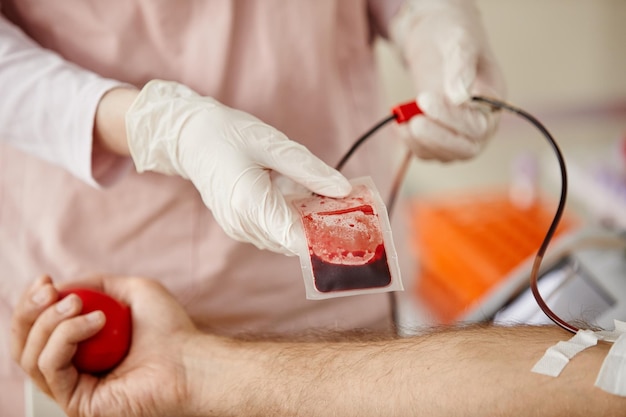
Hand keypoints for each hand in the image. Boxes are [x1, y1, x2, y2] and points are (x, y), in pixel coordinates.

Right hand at [10, 275, 200, 416]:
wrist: (191, 359)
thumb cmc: (171, 330)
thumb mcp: (132, 291)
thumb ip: (96, 284)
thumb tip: (62, 287)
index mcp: (82, 349)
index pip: (38, 330)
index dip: (33, 304)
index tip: (45, 280)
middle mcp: (74, 371)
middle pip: (25, 343)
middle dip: (30, 311)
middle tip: (51, 291)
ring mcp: (74, 389)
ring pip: (31, 355)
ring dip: (51, 321)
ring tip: (81, 306)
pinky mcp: (78, 403)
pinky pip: (51, 368)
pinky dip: (65, 338)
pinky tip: (95, 322)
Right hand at [125, 80, 351, 254]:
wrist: (189, 137)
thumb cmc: (229, 134)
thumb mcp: (273, 145)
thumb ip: (309, 170)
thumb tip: (343, 190)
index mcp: (250, 202)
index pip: (294, 237)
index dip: (324, 240)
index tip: (352, 235)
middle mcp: (242, 223)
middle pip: (291, 241)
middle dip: (320, 230)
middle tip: (350, 212)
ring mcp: (237, 227)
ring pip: (282, 239)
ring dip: (306, 226)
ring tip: (329, 204)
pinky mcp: (237, 224)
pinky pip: (271, 231)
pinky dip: (290, 221)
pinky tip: (303, 202)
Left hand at [391, 0, 505, 160]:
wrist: (434, 38)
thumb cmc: (451, 34)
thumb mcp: (458, 39)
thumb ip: (461, 65)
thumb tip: (460, 96)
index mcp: (493, 101)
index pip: (479, 125)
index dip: (453, 119)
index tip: (425, 100)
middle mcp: (480, 123)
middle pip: (465, 149)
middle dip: (437, 139)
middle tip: (413, 123)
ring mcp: (458, 133)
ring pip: (443, 155)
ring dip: (420, 142)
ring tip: (402, 119)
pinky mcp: (437, 137)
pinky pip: (426, 151)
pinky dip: (410, 143)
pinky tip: (399, 123)